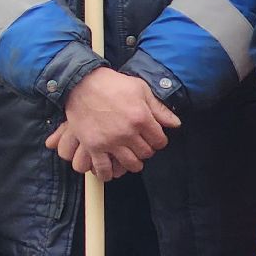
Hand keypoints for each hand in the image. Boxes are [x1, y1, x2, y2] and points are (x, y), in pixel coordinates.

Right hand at [45, 66, 181, 179]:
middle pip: (146, 153)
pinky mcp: (93, 145)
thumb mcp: (140, 89)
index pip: (160, 141)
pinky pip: (103, 167)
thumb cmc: (111, 84)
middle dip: (145, 150)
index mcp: (141, 118)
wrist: (80, 82)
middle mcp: (127, 132)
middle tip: (139, 145)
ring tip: (128, 157)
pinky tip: (110, 171)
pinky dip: (108, 173)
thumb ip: (159, 108)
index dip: (158, 140)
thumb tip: (175, 123)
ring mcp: (109, 141)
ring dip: (132, 163)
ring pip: (130, 164)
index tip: (152, 138)